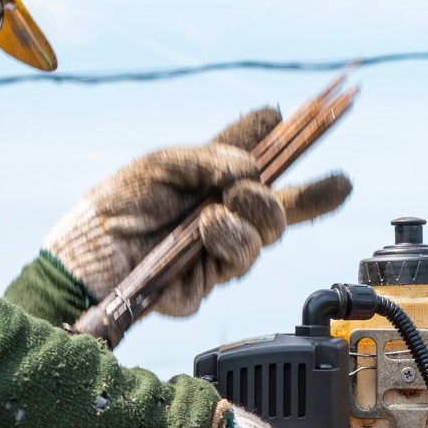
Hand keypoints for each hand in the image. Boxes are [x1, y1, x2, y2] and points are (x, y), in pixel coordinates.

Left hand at [43, 108, 350, 318]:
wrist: (91, 252)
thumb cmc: (119, 203)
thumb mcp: (164, 163)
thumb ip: (212, 158)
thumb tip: (255, 163)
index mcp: (215, 181)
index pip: (264, 165)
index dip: (296, 152)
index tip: (336, 146)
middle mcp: (224, 215)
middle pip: (282, 207)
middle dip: (303, 195)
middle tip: (279, 187)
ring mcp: (220, 250)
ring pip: (268, 233)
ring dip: (250, 215)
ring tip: (214, 213)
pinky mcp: (210, 280)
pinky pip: (240, 258)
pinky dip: (228, 237)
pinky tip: (207, 228)